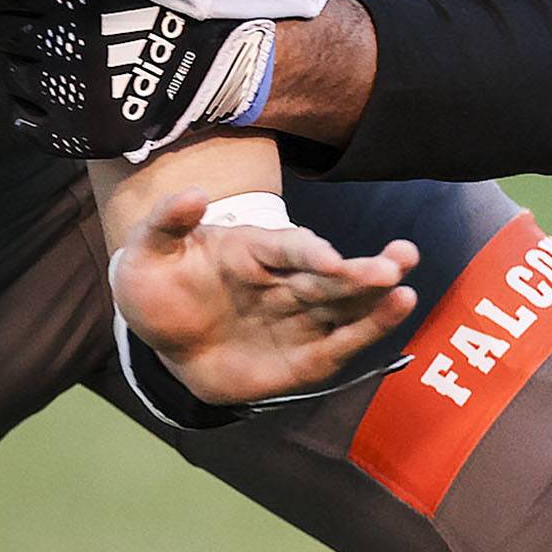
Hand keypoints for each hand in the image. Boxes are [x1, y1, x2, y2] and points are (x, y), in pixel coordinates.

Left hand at [0, 0, 275, 159]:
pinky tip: (60, 96)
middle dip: (23, 27)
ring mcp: (69, 92)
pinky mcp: (78, 133)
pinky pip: (27, 120)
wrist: (218, 65)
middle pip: (5, 32)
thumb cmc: (164, 7)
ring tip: (65, 62)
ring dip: (29, 66)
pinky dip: (36, 108)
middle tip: (56, 29)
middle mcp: (63, 42)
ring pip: (13, 74)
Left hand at [108, 185, 418, 407]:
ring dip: (375, 299)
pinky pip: (338, 346)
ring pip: (343, 307)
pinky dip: (365, 332)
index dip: (308, 252)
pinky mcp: (305, 357)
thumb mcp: (146, 251)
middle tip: (399, 260)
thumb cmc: (157, 285)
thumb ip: (166, 222)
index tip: (329, 258)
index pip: (287, 248)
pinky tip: (396, 313)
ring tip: (404, 286)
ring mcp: (298, 319)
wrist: (159, 335)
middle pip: (329, 275)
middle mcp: (285, 281)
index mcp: (253, 250)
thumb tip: (191, 193)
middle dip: (362, 270)